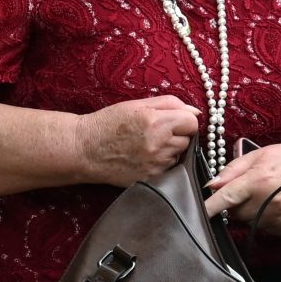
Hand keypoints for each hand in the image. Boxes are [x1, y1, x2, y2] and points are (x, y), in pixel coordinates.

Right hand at [79, 96, 201, 185]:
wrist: (86, 149)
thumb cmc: (109, 123)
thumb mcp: (136, 104)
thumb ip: (169, 103)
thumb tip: (194, 111)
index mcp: (156, 122)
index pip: (192, 122)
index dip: (184, 119)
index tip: (174, 120)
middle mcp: (159, 145)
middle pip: (188, 139)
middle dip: (177, 134)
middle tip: (156, 131)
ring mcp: (156, 165)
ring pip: (179, 155)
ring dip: (170, 149)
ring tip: (148, 144)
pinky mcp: (152, 178)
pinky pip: (168, 169)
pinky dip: (161, 162)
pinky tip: (144, 156)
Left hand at [205, 138, 280, 236]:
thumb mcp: (257, 155)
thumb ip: (232, 170)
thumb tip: (212, 185)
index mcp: (258, 180)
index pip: (226, 198)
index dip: (210, 207)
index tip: (198, 214)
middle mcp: (269, 201)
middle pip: (237, 213)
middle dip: (236, 203)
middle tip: (248, 189)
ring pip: (251, 222)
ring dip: (252, 212)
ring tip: (267, 194)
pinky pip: (267, 228)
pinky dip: (267, 219)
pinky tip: (277, 203)